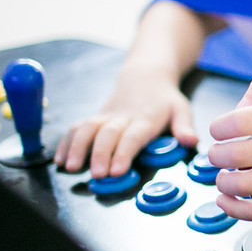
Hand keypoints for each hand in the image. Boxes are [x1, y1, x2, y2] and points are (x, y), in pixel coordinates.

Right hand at [54, 69, 197, 176]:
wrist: (146, 76)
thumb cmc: (165, 99)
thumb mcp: (181, 109)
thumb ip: (184, 126)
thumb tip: (190, 141)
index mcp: (145, 119)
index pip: (132, 137)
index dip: (123, 153)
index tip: (117, 170)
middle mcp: (122, 118)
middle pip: (107, 134)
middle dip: (99, 154)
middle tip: (97, 174)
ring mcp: (106, 116)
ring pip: (87, 128)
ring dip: (77, 147)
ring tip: (70, 167)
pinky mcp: (95, 117)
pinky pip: (77, 127)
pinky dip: (66, 142)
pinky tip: (60, 159)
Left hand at [206, 77, 251, 220]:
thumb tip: (235, 112)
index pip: (241, 121)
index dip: (219, 127)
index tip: (219, 131)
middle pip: (237, 154)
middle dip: (216, 154)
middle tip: (218, 153)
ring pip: (242, 185)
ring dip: (222, 181)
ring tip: (224, 175)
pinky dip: (233, 208)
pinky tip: (225, 198)